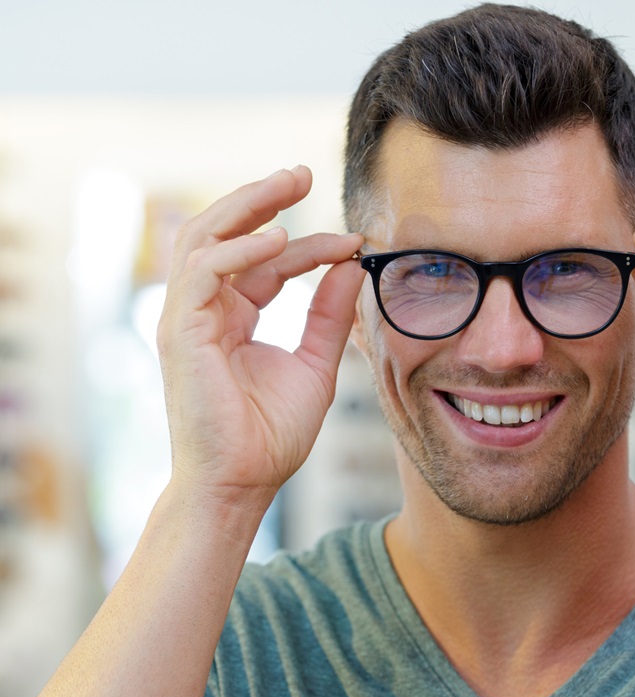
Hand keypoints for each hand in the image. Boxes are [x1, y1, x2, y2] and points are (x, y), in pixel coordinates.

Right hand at [157, 165, 363, 507]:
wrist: (242, 483)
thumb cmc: (271, 436)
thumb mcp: (314, 366)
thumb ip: (329, 317)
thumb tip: (352, 267)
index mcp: (233, 318)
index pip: (267, 263)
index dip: (309, 246)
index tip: (353, 241)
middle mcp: (205, 311)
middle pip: (224, 234)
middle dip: (262, 199)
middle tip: (304, 173)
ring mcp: (186, 319)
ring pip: (204, 238)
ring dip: (247, 207)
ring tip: (291, 185)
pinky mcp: (179, 332)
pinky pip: (202, 273)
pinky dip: (238, 251)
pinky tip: (279, 241)